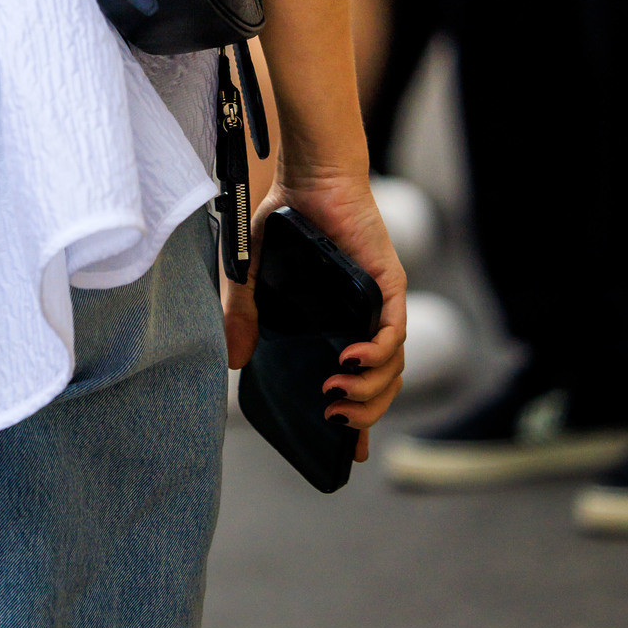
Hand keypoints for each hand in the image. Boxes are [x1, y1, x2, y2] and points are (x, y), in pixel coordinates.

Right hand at [223, 171, 406, 464]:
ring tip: (336, 394)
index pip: (357, 380)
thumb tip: (234, 363)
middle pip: (381, 384)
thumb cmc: (284, 218)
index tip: (348, 454)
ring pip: (391, 367)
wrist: (307, 174)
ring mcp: (380, 303)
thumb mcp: (251, 275)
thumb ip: (242, 315)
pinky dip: (377, 355)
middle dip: (362, 413)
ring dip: (369, 391)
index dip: (357, 420)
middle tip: (334, 421)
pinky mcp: (388, 284)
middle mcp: (366, 318)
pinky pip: (393, 333)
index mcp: (338, 321)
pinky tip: (352, 361)